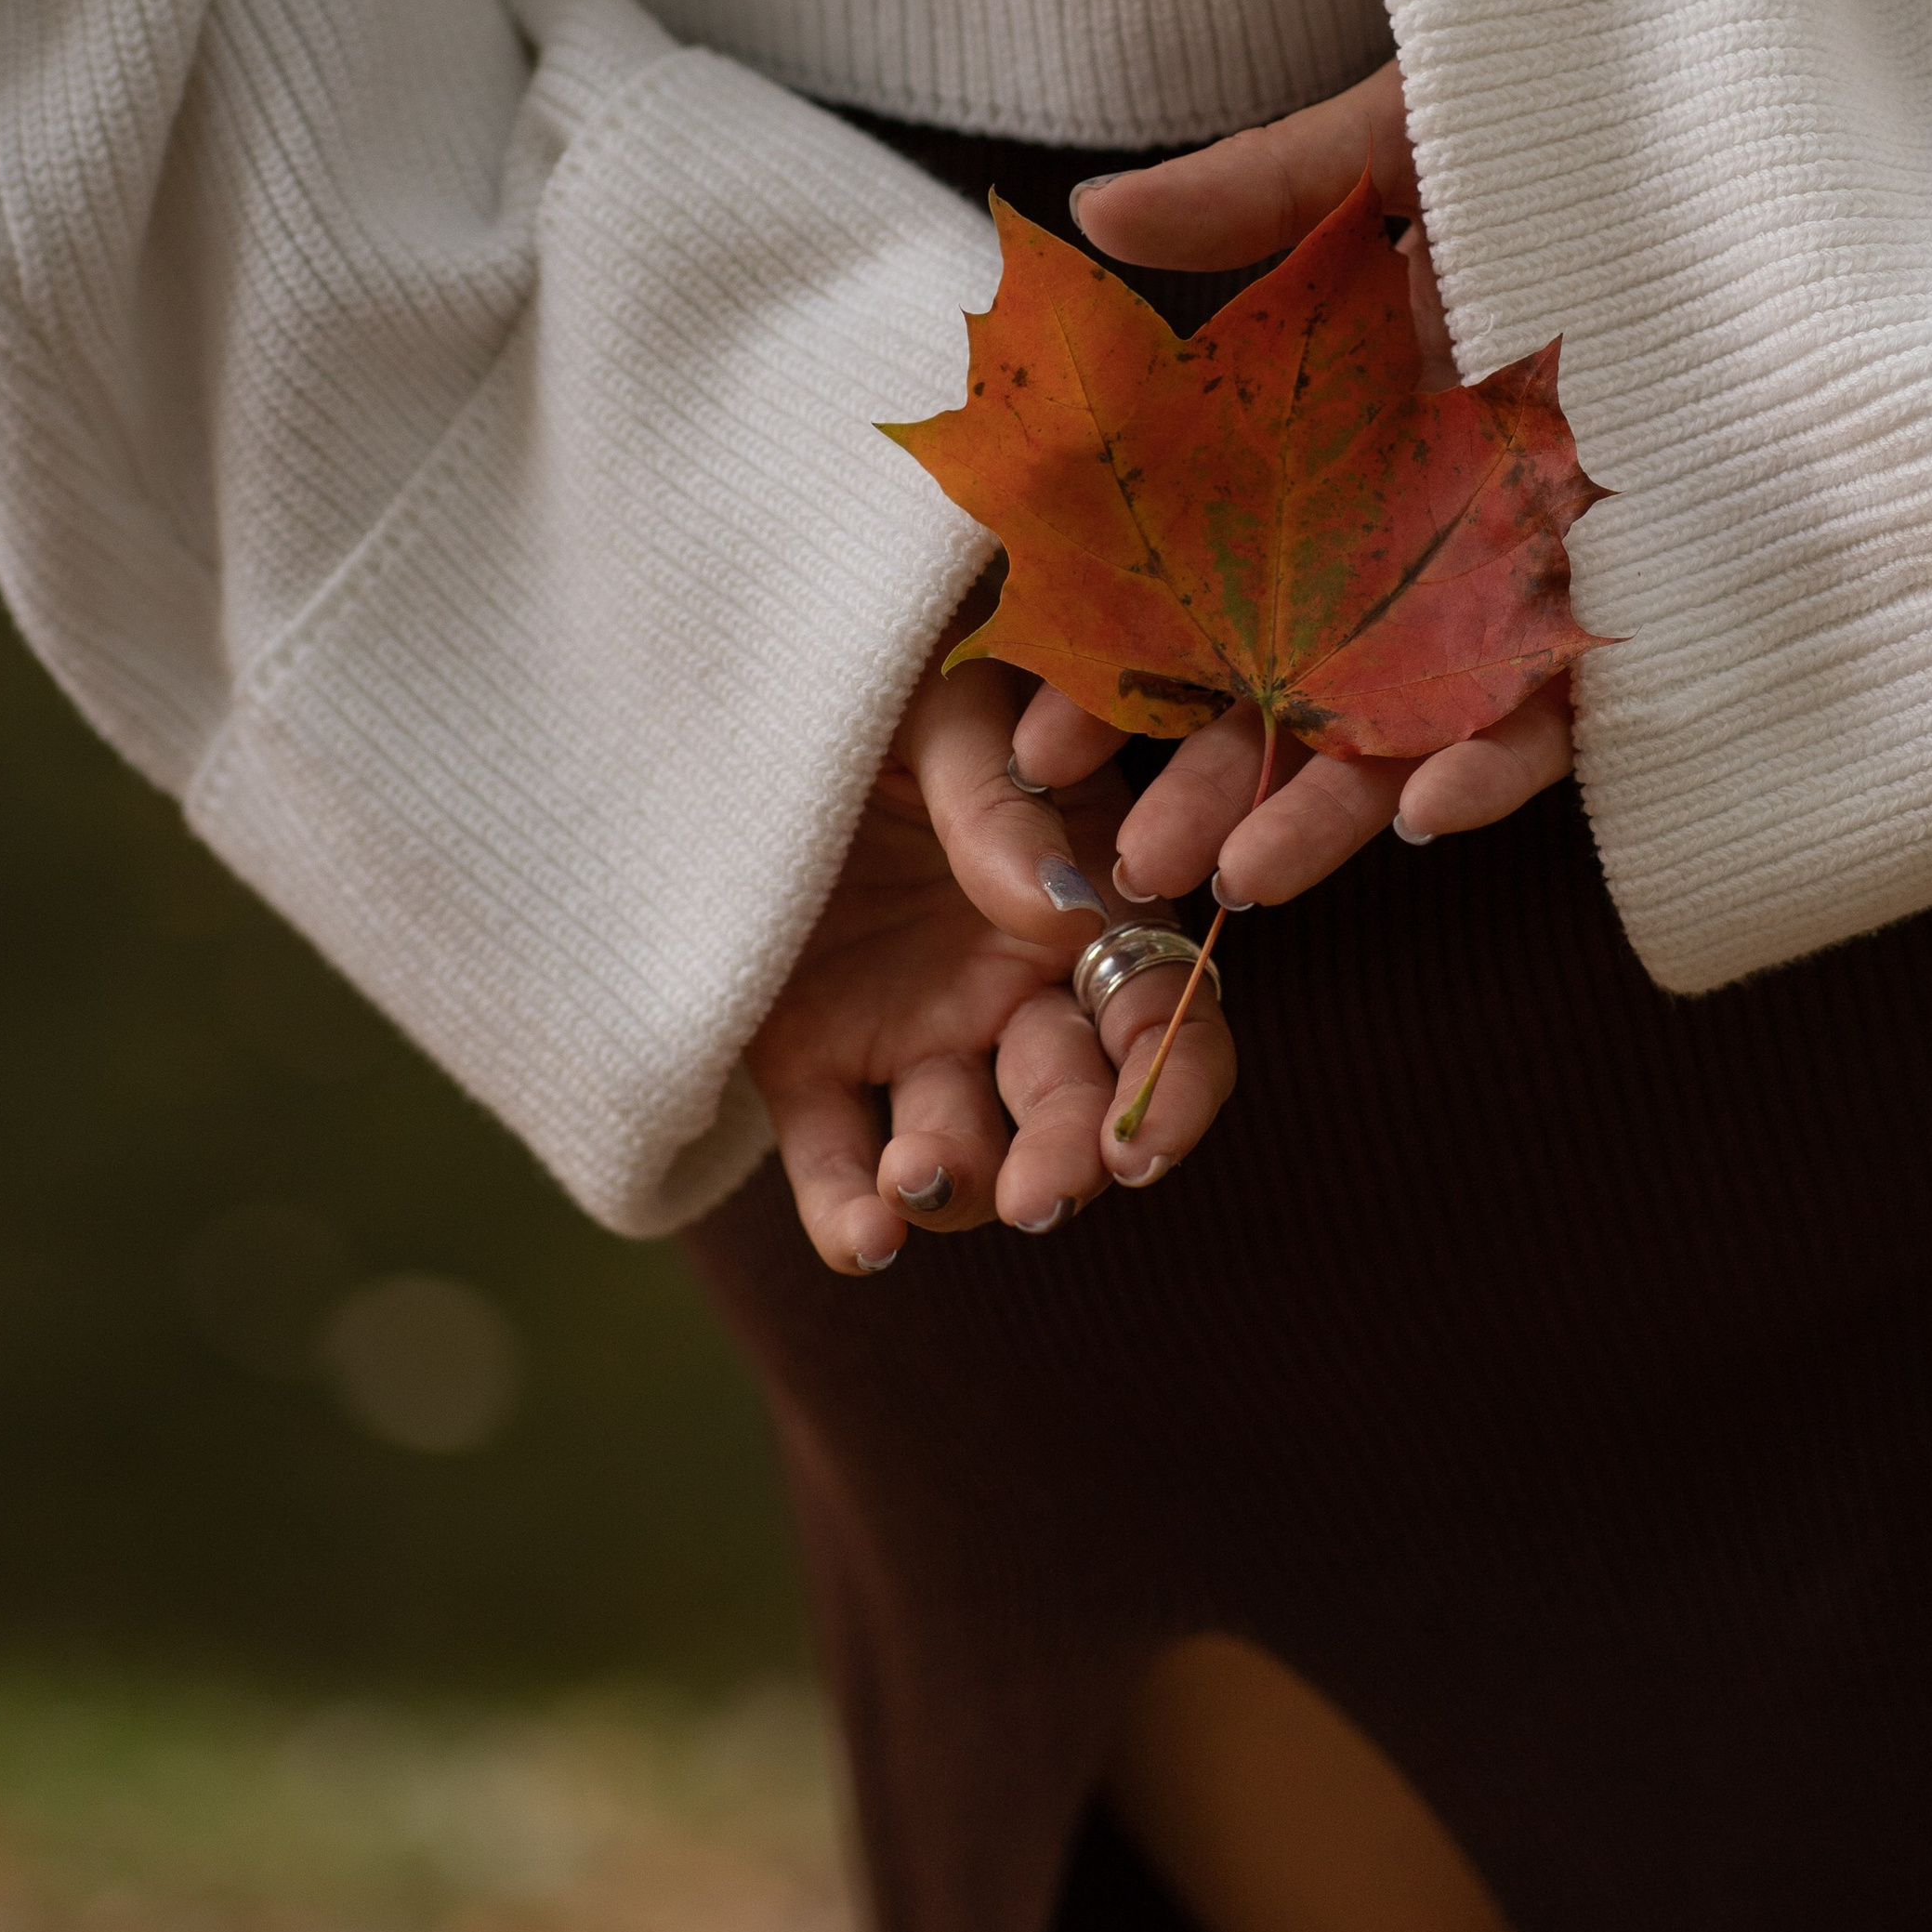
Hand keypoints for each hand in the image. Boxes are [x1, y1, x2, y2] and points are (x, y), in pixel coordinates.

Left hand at [746, 633, 1235, 1274]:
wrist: (759, 698)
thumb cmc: (891, 691)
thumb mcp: (952, 713)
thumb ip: (1002, 804)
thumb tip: (1063, 908)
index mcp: (1085, 910)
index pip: (1165, 1018)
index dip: (1172, 1090)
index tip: (1142, 1144)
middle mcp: (1013, 993)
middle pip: (1069, 1107)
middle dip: (1064, 1160)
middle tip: (1039, 1192)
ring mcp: (912, 1035)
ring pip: (959, 1145)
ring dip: (956, 1182)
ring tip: (917, 1175)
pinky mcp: (808, 1060)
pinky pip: (834, 1159)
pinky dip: (850, 1215)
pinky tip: (862, 1240)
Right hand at [1014, 60, 1575, 903]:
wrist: (1775, 119)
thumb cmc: (1587, 118)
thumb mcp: (1402, 139)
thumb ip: (1253, 194)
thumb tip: (1093, 213)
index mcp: (1355, 439)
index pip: (1215, 583)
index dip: (1126, 667)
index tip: (1042, 741)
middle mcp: (1432, 527)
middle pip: (1303, 682)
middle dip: (1210, 783)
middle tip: (1130, 861)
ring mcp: (1538, 574)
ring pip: (1420, 723)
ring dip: (1334, 811)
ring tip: (1248, 881)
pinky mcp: (1651, 607)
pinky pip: (1570, 709)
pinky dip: (1500, 761)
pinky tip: (1432, 807)